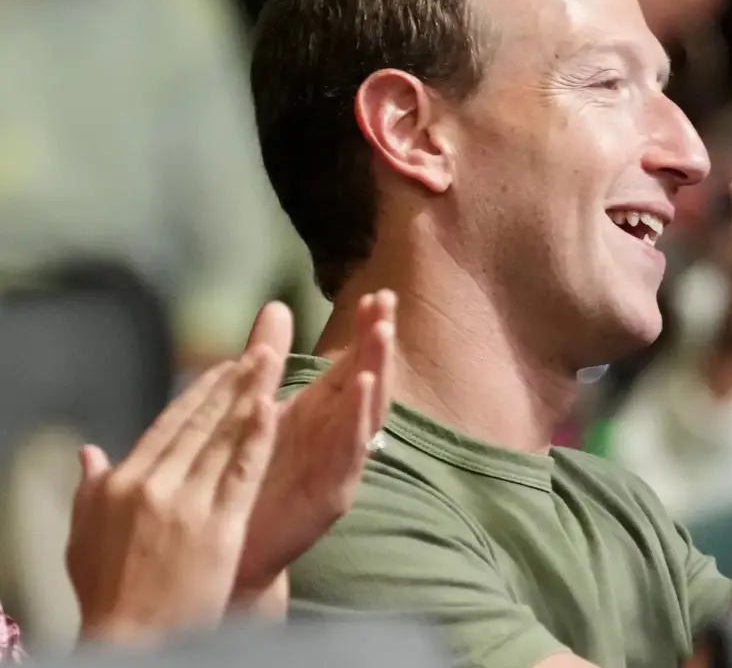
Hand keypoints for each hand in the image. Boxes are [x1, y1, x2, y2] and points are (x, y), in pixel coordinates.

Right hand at [67, 349, 282, 645]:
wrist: (129, 639)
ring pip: (224, 437)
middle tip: (260, 350)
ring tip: (272, 361)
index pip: (169, 425)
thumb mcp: (86, 538)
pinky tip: (272, 407)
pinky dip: (257, 437)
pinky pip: (242, 472)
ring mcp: (186, 504)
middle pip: (200, 422)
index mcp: (124, 483)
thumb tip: (89, 452)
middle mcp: (154, 485)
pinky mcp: (218, 527)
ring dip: (251, 394)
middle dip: (232, 381)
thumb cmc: (107, 596)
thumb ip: (91, 489)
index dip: (199, 394)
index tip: (222, 368)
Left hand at [233, 292, 395, 594]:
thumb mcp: (257, 408)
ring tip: (381, 335)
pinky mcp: (332, 492)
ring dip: (375, 372)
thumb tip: (276, 307)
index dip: (366, 331)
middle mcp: (337, 435)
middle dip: (378, 343)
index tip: (378, 294)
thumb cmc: (245, 481)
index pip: (351, 363)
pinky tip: (361, 389)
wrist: (230, 551)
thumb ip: (269, 360)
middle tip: (387, 305)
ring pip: (367, 413)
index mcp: (320, 413)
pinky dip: (358, 419)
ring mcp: (339, 463)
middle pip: (367, 381)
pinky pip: (351, 452)